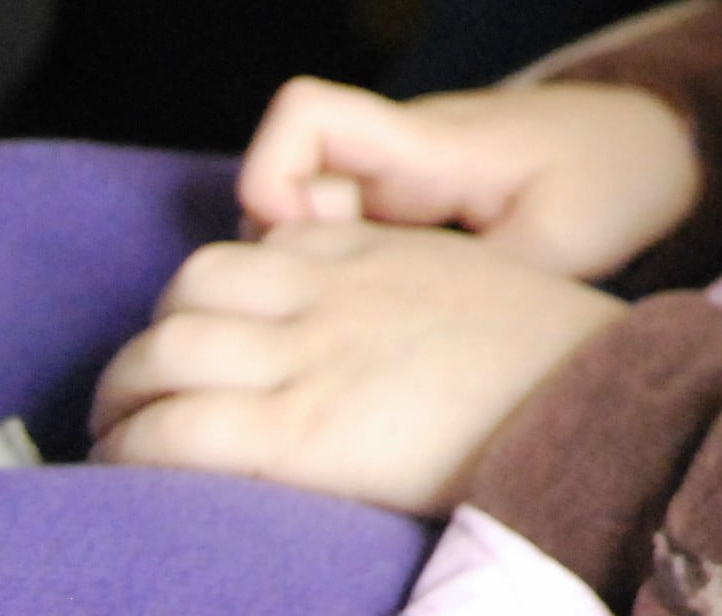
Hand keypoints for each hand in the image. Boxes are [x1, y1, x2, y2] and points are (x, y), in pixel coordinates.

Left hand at [92, 222, 625, 514]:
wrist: (600, 399)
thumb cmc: (552, 359)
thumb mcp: (470, 285)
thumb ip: (400, 289)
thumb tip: (359, 335)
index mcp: (374, 251)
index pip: (251, 249)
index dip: (208, 300)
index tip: (207, 345)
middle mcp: (328, 293)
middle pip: (187, 290)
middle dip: (147, 346)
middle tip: (138, 397)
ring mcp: (311, 358)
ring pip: (161, 353)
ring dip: (123, 397)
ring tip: (121, 439)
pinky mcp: (300, 432)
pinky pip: (174, 432)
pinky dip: (133, 450)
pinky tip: (133, 471)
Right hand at [236, 75, 701, 280]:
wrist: (655, 144)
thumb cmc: (613, 180)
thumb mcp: (557, 246)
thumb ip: (470, 284)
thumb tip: (389, 343)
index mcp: (429, 145)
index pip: (306, 116)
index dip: (272, 176)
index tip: (303, 244)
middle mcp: (399, 150)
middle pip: (282, 182)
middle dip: (282, 252)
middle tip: (333, 312)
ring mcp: (402, 174)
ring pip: (307, 215)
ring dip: (315, 270)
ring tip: (367, 323)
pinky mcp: (414, 201)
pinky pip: (346, 229)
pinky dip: (348, 271)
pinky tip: (391, 320)